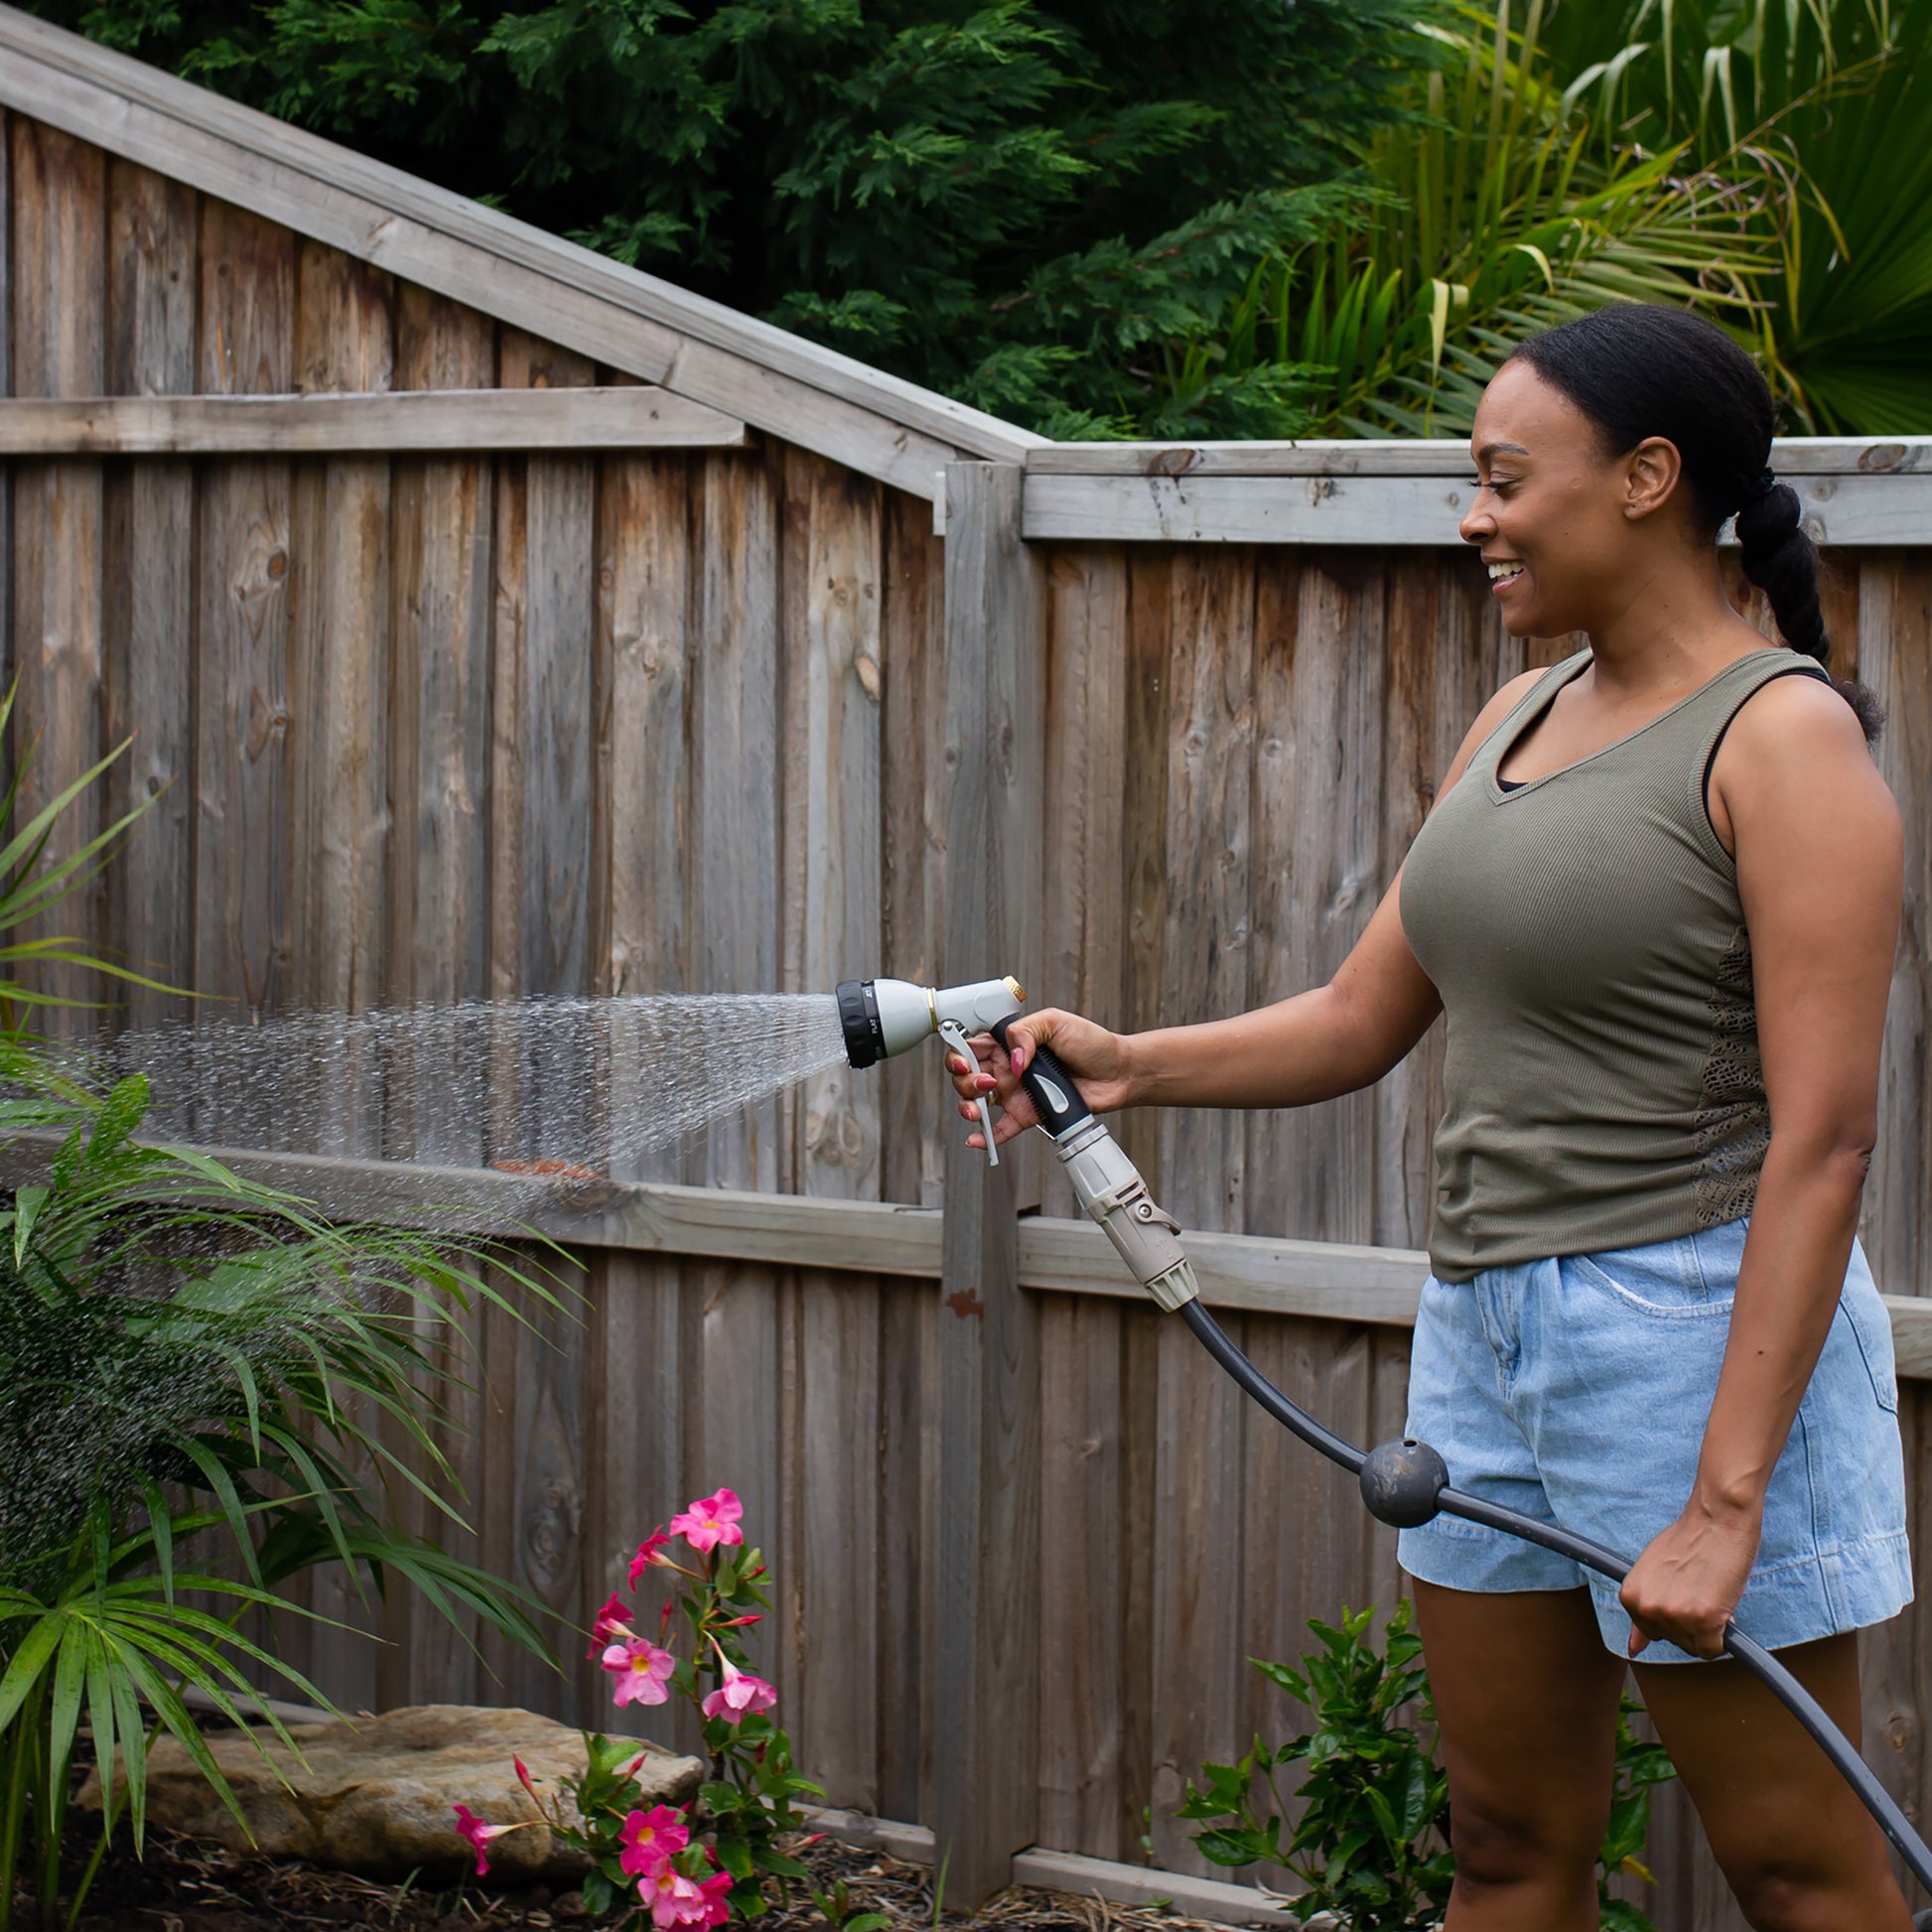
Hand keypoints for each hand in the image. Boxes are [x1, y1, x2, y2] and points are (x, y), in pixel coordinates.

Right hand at [946, 1007, 1134, 1150]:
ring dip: (968, 1107)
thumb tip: (1012, 1059)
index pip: (971, 1046)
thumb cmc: (1091, 1043)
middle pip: (968, 1076)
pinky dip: (986, 1136)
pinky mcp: (1028, 1114)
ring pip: (978, 1102)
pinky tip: (977, 1139)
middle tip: (985, 1083)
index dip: (959, 1053)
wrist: (1118, 1072)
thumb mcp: (1055, 1022)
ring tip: (978, 1109)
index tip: (963, 1061)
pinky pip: (1001, 1128)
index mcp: (1010, 1042)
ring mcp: (1016, 1092)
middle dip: (966, 1082)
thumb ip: (1025, 1033)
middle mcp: (1008, 1068)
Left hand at [1619, 1496, 1762, 1659]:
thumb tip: (1633, 1649)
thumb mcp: (1652, 1573)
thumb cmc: (1688, 1542)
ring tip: (1709, 1592)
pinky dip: (1722, 1635)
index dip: (1673, 1615)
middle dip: (1689, 1622)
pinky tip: (1720, 1605)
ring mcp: (1674, 1615)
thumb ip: (1641, 1609)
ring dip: (1707, 1627)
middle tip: (1698, 1589)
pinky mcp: (1704, 1620)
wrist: (1716, 1520)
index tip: (1681, 1591)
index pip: (1651, 1633)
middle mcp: (1647, 1608)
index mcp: (1630, 1596)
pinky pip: (1714, 1649)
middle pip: (1674, 1641)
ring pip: (1695, 1646)